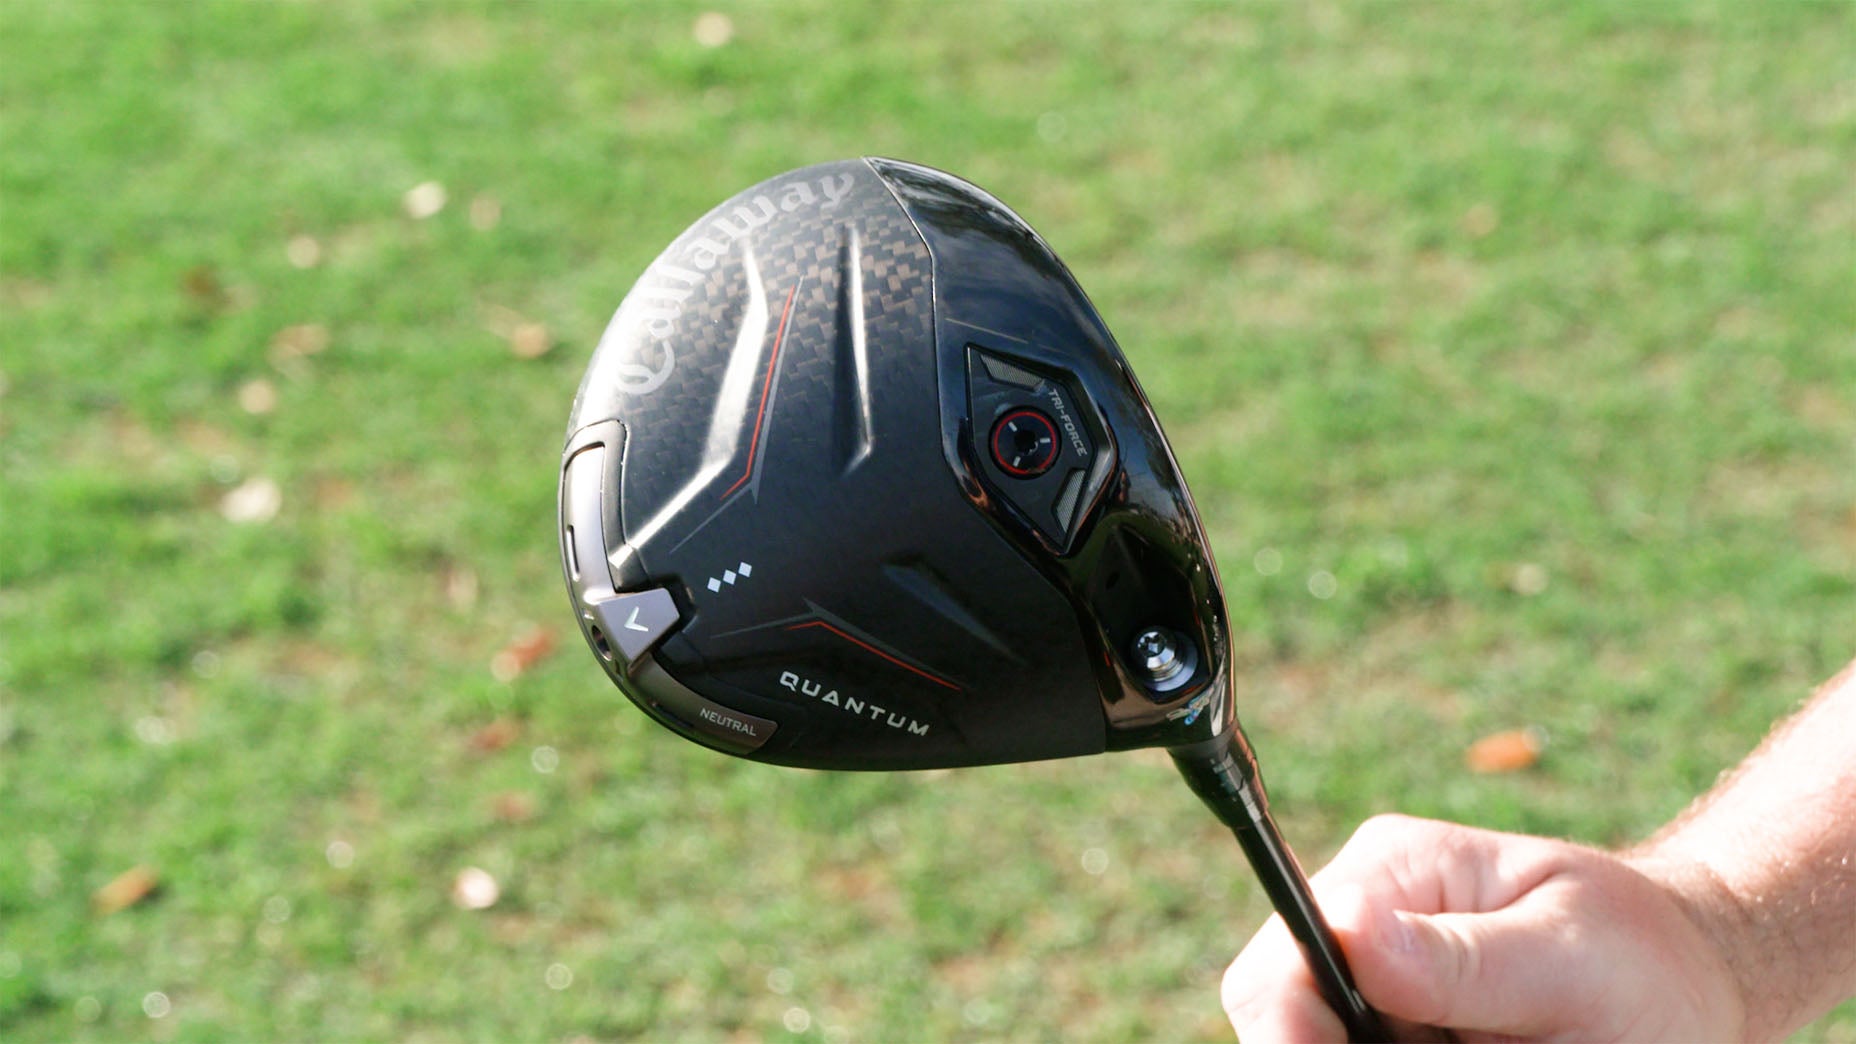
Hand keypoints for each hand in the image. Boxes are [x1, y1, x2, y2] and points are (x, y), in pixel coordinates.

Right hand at [1221, 814, 1743, 1041]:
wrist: (1695, 988)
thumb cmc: (1649, 956)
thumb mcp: (1573, 953)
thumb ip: (1465, 953)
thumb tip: (1350, 928)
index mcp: (1394, 873)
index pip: (1287, 952)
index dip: (1287, 1025)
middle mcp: (1366, 930)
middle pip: (1284, 1019)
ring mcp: (1379, 996)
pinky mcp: (1399, 1037)